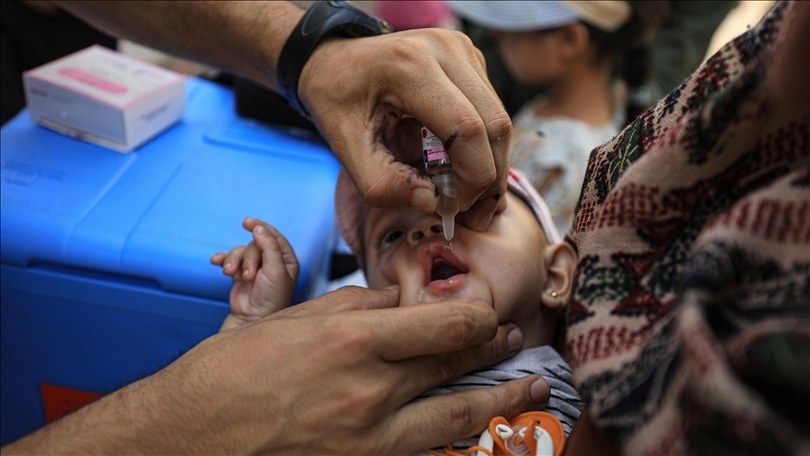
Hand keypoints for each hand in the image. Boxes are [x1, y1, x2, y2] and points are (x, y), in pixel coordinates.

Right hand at [4, 288, 548, 453]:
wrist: (189, 437)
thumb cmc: (233, 370)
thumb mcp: (295, 319)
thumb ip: (358, 305)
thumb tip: (403, 298)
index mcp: (351, 341)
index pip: (446, 327)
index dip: (478, 318)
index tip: (487, 313)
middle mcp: (369, 392)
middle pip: (455, 367)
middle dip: (493, 352)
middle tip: (513, 344)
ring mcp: (369, 440)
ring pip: (457, 420)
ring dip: (499, 401)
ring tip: (529, 389)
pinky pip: (424, 453)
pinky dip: (456, 439)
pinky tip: (474, 430)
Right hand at [210, 217, 297, 329]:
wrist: (252, 318)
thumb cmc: (271, 297)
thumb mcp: (275, 270)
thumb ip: (269, 247)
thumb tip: (258, 228)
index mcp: (285, 259)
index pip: (273, 236)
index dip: (260, 227)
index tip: (246, 222)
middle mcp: (271, 261)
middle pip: (253, 244)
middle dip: (247, 258)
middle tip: (248, 276)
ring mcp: (255, 267)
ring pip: (240, 251)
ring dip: (234, 261)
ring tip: (233, 276)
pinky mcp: (240, 273)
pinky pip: (229, 259)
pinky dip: (223, 260)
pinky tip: (215, 261)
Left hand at [299, 28, 510, 231]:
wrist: (334, 59)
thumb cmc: (337, 100)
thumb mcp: (344, 146)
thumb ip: (382, 183)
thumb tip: (433, 203)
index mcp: (410, 66)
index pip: (466, 129)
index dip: (472, 177)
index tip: (454, 207)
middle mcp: (445, 49)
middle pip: (495, 125)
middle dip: (488, 178)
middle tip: (472, 215)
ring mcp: (462, 50)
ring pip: (500, 120)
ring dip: (490, 165)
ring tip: (465, 196)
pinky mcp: (470, 59)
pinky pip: (492, 111)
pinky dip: (483, 147)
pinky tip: (460, 166)